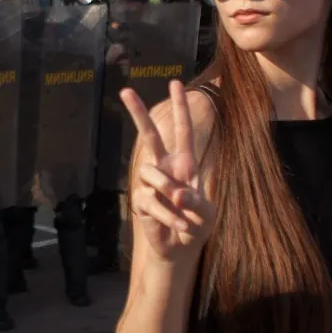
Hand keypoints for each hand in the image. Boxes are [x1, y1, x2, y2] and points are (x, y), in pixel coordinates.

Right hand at [121, 80, 212, 264]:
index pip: (183, 131)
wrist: (181, 249)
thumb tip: (176, 193)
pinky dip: (168, 215)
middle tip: (125, 90)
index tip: (175, 83)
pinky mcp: (141, 201)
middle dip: (138, 113)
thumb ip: (195, 202)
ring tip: (182, 214)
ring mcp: (150, 184)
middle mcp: (165, 168)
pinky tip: (179, 226)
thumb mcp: (206, 213)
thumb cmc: (197, 224)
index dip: (180, 107)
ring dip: (169, 193)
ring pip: (151, 173)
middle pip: (150, 135)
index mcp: (185, 164)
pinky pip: (151, 201)